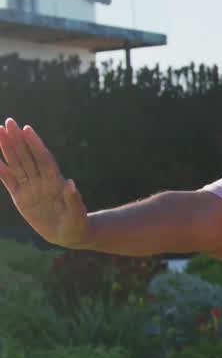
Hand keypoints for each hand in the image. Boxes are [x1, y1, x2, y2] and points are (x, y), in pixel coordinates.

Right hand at [0, 119, 89, 247]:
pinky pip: (8, 181)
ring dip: (6, 149)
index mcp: (56, 182)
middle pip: (27, 157)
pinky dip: (0, 170)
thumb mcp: (77, 214)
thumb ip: (73, 200)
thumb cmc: (77, 223)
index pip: (44, 159)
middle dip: (17, 140)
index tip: (27, 129)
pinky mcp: (21, 197)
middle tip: (8, 122)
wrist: (69, 234)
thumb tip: (70, 183)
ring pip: (16, 164)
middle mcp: (42, 181)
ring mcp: (30, 187)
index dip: (35, 144)